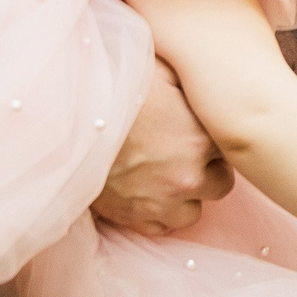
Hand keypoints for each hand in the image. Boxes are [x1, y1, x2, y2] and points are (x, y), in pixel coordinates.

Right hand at [91, 61, 233, 234]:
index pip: (230, 146)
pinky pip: (160, 227)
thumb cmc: (115, 86)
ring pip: (192, 212)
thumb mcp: (164, 70)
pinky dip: (157, 213)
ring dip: (184, 196)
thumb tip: (209, 73)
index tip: (199, 130)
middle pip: (220, 184)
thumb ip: (193, 81)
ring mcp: (161, 202)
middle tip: (186, 154)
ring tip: (166, 176)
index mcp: (201, 138)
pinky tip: (147, 192)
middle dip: (207, 169)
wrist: (67, 116)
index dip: (214, 138)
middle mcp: (188, 176)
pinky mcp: (133, 218)